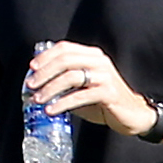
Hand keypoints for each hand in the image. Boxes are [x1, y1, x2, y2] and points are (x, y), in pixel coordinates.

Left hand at [26, 39, 156, 137]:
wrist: (133, 115)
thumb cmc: (104, 102)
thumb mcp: (82, 87)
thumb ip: (64, 83)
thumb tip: (37, 86)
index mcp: (92, 56)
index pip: (65, 48)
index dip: (46, 56)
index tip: (31, 68)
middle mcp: (99, 62)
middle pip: (65, 60)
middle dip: (44, 72)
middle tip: (30, 85)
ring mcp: (105, 76)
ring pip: (71, 76)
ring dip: (50, 88)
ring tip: (37, 100)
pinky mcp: (108, 92)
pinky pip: (80, 95)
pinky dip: (62, 103)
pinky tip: (51, 110)